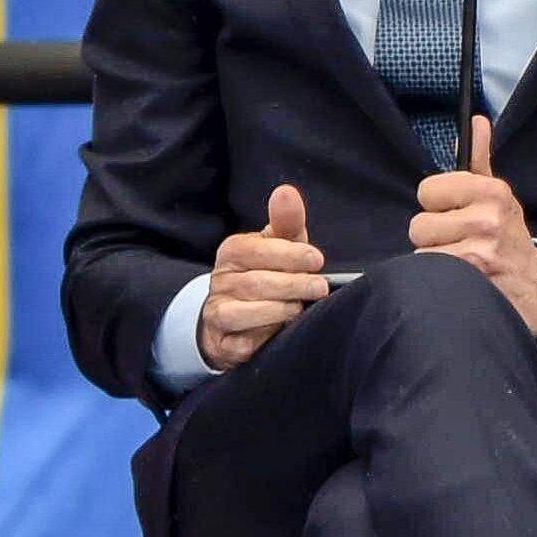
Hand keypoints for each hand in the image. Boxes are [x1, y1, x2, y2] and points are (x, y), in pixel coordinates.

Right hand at [200, 184, 329, 369]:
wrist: (236, 315)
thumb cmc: (268, 271)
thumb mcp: (280, 244)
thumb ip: (286, 221)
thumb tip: (286, 192)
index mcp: (233, 252)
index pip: (256, 250)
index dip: (288, 254)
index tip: (317, 258)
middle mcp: (220, 281)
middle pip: (254, 283)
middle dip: (292, 285)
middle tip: (320, 287)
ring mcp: (217, 313)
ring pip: (240, 314)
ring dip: (276, 312)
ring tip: (299, 309)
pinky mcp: (221, 343)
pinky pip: (237, 344)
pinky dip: (258, 340)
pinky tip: (277, 334)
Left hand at [409, 117, 536, 336]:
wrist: (533, 286)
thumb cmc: (507, 237)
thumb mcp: (498, 196)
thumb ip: (478, 159)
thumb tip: (476, 121)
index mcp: (492, 191)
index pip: (428, 189)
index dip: (437, 204)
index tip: (455, 212)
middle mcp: (488, 217)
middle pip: (419, 223)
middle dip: (434, 236)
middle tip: (459, 240)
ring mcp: (479, 248)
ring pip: (421, 249)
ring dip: (434, 257)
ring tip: (459, 258)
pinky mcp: (470, 275)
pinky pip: (427, 269)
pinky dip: (437, 277)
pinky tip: (458, 276)